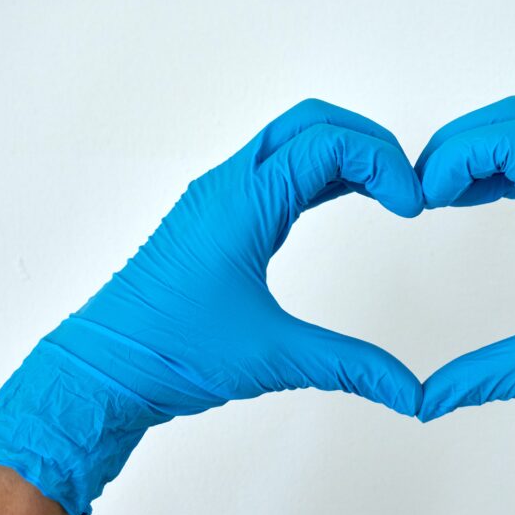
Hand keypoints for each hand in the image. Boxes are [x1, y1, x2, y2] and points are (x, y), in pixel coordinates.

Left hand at [0, 99, 424, 514]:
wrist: (101, 370)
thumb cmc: (169, 353)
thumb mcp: (273, 358)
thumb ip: (351, 368)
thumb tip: (411, 392)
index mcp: (243, 203)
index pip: (328, 144)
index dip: (383, 163)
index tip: (412, 207)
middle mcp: (228, 185)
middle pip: (311, 122)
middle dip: (368, 141)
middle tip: (406, 184)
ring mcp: (218, 196)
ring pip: (291, 140)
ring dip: (343, 153)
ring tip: (387, 191)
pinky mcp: (214, 216)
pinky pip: (275, 169)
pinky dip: (318, 172)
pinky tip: (344, 198)